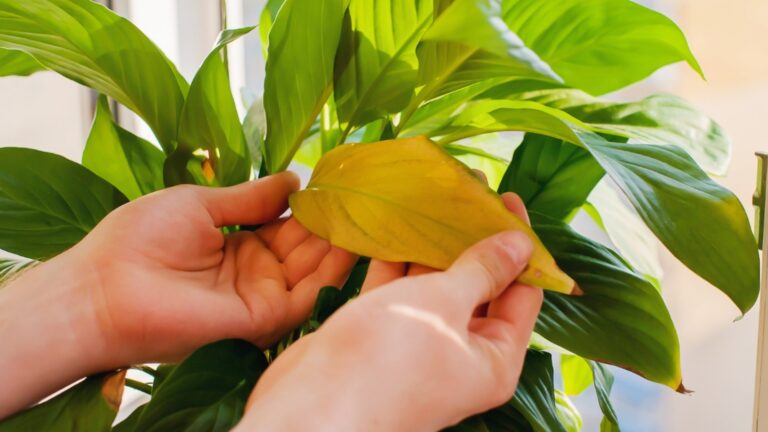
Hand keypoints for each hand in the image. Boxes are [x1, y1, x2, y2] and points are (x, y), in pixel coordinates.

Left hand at [79, 171, 356, 361]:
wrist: (103, 287)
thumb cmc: (139, 239)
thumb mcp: (201, 205)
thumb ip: (250, 197)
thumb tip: (293, 179)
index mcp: (238, 244)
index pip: (288, 225)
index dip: (312, 207)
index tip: (338, 184)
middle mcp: (254, 271)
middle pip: (306, 247)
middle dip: (333, 224)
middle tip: (363, 198)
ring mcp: (259, 296)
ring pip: (314, 272)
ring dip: (340, 246)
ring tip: (366, 216)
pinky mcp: (260, 319)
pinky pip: (307, 299)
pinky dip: (332, 275)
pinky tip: (350, 245)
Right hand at [238, 193, 542, 431]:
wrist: (312, 406)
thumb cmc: (390, 358)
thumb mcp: (444, 304)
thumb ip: (482, 270)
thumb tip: (521, 242)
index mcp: (494, 358)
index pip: (522, 293)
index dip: (519, 245)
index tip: (508, 199)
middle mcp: (460, 353)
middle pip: (478, 286)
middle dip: (472, 240)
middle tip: (468, 191)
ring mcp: (417, 344)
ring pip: (433, 285)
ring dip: (431, 245)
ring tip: (433, 196)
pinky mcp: (380, 334)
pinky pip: (396, 290)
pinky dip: (395, 261)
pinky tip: (393, 222)